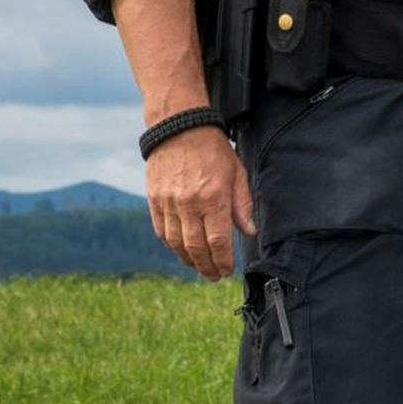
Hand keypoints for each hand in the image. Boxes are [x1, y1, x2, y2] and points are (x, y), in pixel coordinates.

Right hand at [145, 123, 257, 279]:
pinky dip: (171, 244)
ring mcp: (168, 203)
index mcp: (213, 198)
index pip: (218, 241)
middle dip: (206, 266)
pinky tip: (181, 250)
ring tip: (199, 267)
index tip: (227, 270)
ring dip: (188, 260)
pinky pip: (161, 230)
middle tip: (214, 276)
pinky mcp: (154, 199)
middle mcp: (189, 204)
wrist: (179, 127)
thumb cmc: (213, 150)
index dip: (223, 260)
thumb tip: (249, 231)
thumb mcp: (237, 173)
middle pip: (196, 247)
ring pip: (176, 243)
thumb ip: (242, 205)